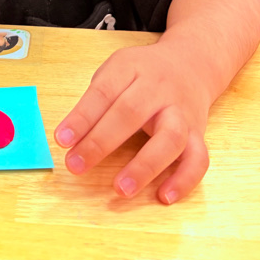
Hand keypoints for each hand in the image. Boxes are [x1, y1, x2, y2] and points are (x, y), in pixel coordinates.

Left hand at [54, 41, 212, 203]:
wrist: (189, 64)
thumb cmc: (142, 74)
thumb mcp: (114, 73)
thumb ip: (94, 103)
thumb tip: (70, 140)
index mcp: (131, 69)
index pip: (103, 92)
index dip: (81, 117)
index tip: (62, 140)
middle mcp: (158, 89)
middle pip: (131, 112)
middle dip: (101, 142)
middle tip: (76, 166)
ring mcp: (181, 112)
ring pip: (170, 138)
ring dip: (145, 166)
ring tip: (121, 189)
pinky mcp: (198, 134)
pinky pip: (198, 159)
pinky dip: (184, 180)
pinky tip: (164, 196)